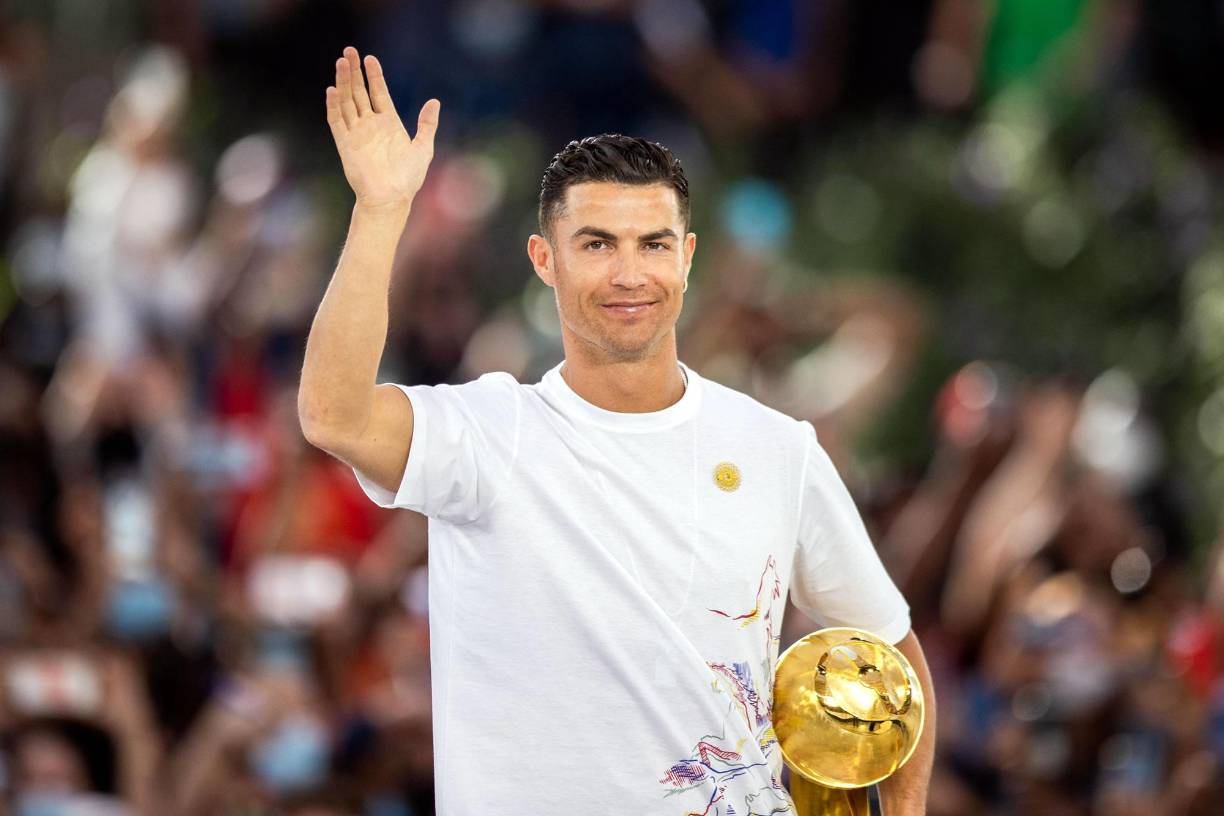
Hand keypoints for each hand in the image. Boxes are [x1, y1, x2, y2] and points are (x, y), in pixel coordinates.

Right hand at [326, 47, 439, 210]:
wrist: (391, 198)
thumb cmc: (408, 178)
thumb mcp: (423, 148)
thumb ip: (427, 124)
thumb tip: (434, 101)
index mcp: (389, 123)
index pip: (379, 92)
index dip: (374, 75)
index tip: (370, 58)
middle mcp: (371, 125)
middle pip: (359, 92)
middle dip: (354, 72)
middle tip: (349, 51)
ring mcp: (357, 133)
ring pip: (347, 102)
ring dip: (343, 82)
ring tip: (341, 62)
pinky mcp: (345, 144)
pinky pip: (337, 122)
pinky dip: (334, 106)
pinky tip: (332, 90)